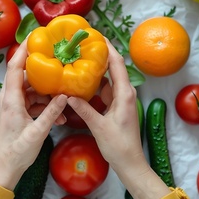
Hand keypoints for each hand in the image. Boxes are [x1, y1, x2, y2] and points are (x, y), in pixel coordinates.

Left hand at [0, 40, 66, 189]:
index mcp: (11, 100)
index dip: (24, 50)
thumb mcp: (38, 132)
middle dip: (42, 69)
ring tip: (63, 98)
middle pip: (25, 75)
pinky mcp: (17, 113)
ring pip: (31, 90)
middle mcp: (9, 99)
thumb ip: (51, 113)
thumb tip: (65, 96)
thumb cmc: (17, 152)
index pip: (15, 67)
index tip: (35, 37)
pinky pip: (32, 102)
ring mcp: (13, 106)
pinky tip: (58, 116)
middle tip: (58, 61)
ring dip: (47, 94)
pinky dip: (44, 106)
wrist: (5, 168)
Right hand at [67, 40, 170, 198]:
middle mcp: (125, 93)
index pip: (118, 64)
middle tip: (85, 44)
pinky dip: (96, 85)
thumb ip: (84, 109)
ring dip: (98, 70)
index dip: (109, 48)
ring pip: (109, 79)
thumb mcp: (98, 126)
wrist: (130, 162)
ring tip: (81, 59)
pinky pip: (106, 90)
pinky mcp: (117, 107)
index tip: (98, 36)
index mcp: (124, 95)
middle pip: (114, 68)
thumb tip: (68, 95)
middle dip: (102, 55)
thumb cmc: (118, 146)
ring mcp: (121, 100)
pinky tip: (84, 82)